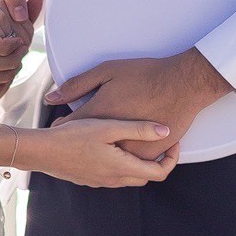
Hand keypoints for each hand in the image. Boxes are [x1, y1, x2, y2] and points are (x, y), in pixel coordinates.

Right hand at [28, 117, 180, 188]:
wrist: (42, 151)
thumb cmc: (72, 137)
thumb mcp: (108, 127)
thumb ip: (138, 129)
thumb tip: (166, 131)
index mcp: (122, 168)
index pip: (159, 172)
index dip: (171, 158)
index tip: (172, 141)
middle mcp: (114, 179)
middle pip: (146, 176)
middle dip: (157, 160)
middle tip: (159, 140)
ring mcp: (101, 181)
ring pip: (130, 176)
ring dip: (139, 162)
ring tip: (137, 139)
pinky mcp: (90, 178)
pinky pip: (114, 174)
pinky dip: (122, 163)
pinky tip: (114, 144)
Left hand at [45, 50, 230, 159]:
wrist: (183, 84)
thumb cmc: (146, 75)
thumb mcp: (107, 71)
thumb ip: (77, 85)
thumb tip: (51, 98)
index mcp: (99, 115)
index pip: (68, 127)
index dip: (65, 125)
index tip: (65, 124)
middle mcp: (113, 138)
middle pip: (85, 148)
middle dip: (81, 143)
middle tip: (85, 135)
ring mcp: (132, 150)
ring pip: (108, 158)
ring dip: (104, 153)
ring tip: (105, 141)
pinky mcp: (150, 154)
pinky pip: (132, 163)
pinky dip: (125, 156)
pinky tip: (126, 143)